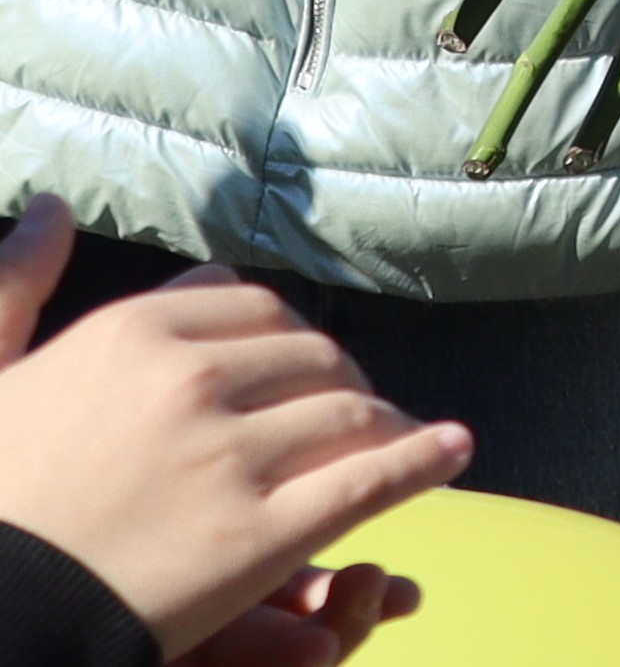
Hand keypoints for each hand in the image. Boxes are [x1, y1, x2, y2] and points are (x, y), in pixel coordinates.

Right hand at [0, 196, 460, 657]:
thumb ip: (18, 287)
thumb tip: (54, 207)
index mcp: (133, 334)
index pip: (255, 308)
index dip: (284, 338)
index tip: (298, 364)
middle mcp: (191, 380)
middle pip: (315, 355)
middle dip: (342, 379)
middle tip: (354, 406)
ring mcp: (231, 457)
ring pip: (352, 412)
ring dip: (390, 421)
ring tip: (407, 433)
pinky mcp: (261, 536)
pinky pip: (371, 480)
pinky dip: (425, 460)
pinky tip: (452, 452)